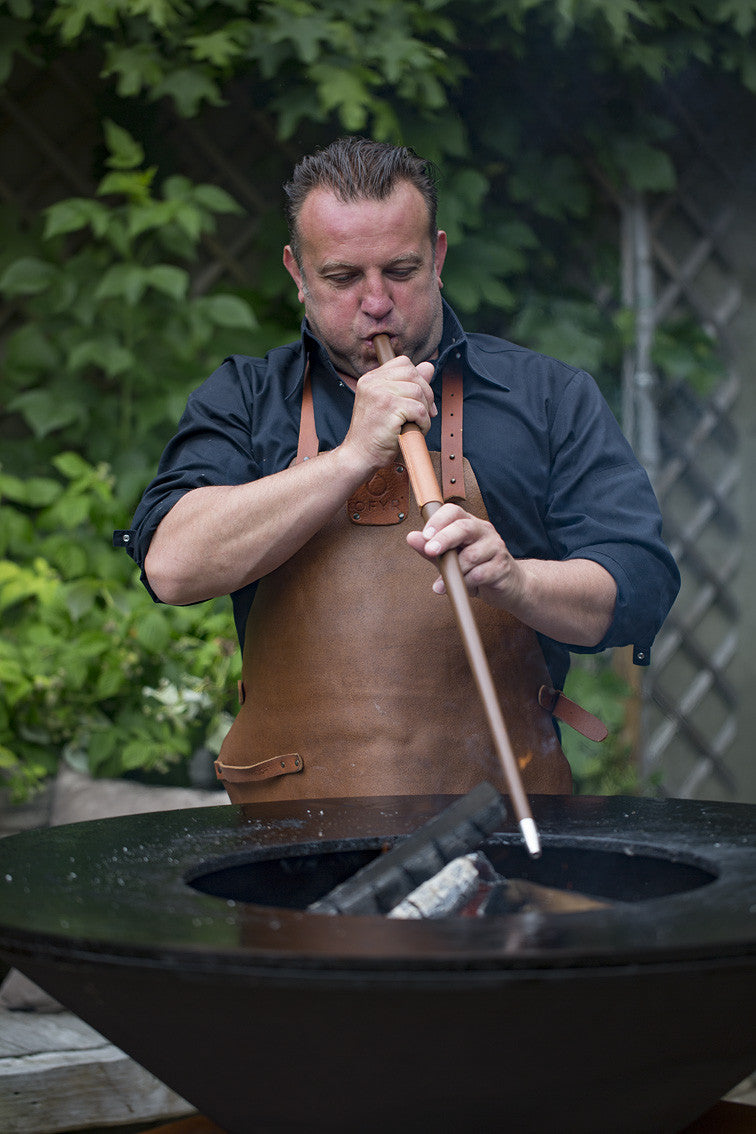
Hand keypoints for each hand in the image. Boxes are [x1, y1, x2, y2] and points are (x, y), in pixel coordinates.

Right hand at [342, 356, 436, 469]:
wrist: (359, 456)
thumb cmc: (373, 434)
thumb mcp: (389, 404)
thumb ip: (407, 384)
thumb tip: (429, 367)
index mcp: (371, 379)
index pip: (403, 363)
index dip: (417, 379)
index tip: (419, 399)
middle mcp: (373, 382)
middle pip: (413, 374)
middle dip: (426, 394)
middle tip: (424, 414)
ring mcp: (380, 394)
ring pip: (418, 392)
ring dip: (424, 411)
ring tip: (416, 424)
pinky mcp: (389, 408)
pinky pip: (419, 410)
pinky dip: (423, 423)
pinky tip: (414, 430)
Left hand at [406, 503, 522, 605]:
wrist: (510, 586)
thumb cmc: (477, 568)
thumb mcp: (451, 559)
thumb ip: (431, 549)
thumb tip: (411, 537)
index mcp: (469, 524)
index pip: (453, 511)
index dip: (438, 521)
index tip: (425, 535)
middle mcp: (484, 531)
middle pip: (464, 528)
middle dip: (444, 539)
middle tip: (430, 551)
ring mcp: (496, 548)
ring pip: (471, 556)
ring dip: (454, 570)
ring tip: (443, 581)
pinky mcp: (502, 567)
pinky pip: (480, 574)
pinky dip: (465, 583)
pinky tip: (459, 588)